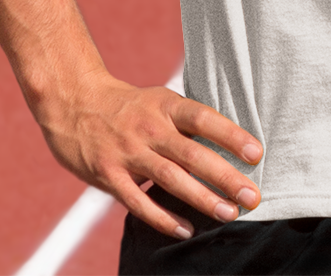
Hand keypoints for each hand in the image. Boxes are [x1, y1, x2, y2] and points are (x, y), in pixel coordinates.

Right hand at [35, 69, 264, 238]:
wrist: (74, 102)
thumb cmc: (128, 106)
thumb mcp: (159, 102)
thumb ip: (187, 125)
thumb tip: (229, 149)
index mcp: (165, 105)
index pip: (203, 118)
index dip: (230, 135)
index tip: (256, 153)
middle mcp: (149, 128)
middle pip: (193, 153)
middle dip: (225, 177)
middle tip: (252, 196)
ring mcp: (128, 152)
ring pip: (170, 179)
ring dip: (202, 199)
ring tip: (229, 213)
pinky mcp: (108, 175)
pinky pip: (138, 201)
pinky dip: (163, 218)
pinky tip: (186, 229)